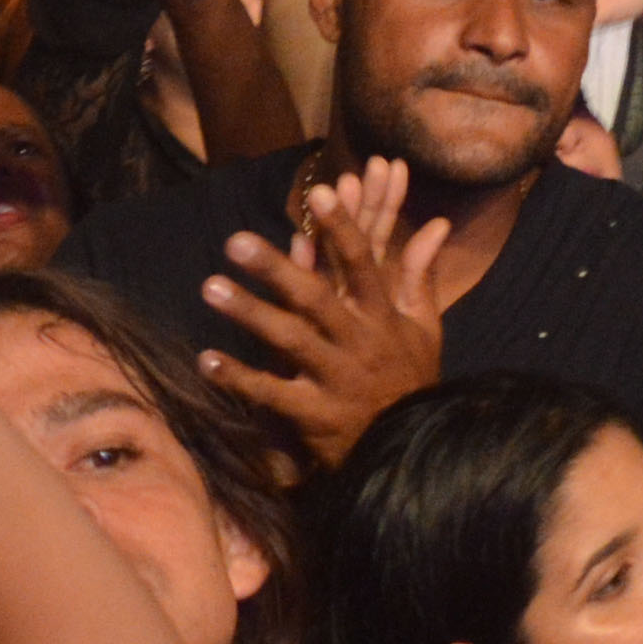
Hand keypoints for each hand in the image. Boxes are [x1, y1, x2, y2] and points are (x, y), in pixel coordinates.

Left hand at [193, 157, 454, 462]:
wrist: (414, 452)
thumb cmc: (412, 380)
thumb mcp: (424, 326)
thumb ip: (420, 274)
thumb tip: (436, 223)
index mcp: (381, 316)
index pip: (363, 263)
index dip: (342, 228)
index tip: (320, 192)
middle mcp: (357, 342)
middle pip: (315, 299)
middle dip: (277, 268)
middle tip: (236, 241)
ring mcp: (335, 378)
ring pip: (290, 341)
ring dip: (250, 313)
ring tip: (211, 286)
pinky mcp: (314, 415)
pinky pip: (272, 394)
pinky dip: (239, 377)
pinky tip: (206, 359)